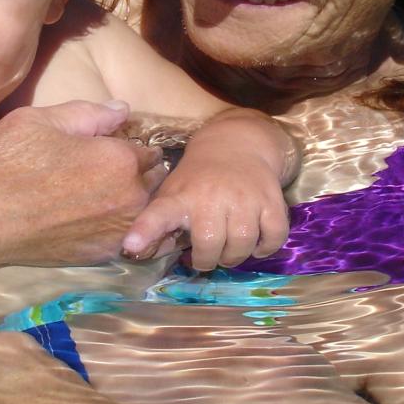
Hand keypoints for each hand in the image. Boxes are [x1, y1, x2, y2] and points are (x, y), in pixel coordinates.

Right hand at [0, 101, 173, 266]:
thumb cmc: (5, 162)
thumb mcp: (42, 119)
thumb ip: (91, 113)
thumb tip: (123, 110)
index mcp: (120, 160)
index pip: (149, 150)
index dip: (131, 145)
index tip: (113, 147)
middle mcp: (129, 198)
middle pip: (154, 181)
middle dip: (138, 173)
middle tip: (108, 170)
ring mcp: (116, 231)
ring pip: (143, 211)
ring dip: (132, 201)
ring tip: (102, 195)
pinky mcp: (101, 256)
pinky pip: (127, 237)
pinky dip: (119, 227)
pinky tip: (93, 219)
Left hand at [123, 154, 289, 269]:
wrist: (237, 144)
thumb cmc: (197, 178)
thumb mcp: (172, 193)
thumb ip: (158, 225)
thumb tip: (138, 253)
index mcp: (180, 197)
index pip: (158, 214)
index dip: (144, 231)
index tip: (130, 245)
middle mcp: (211, 197)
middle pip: (210, 244)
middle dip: (208, 260)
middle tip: (208, 256)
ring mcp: (244, 198)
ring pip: (242, 244)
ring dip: (235, 257)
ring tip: (229, 252)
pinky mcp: (271, 200)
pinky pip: (273, 236)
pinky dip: (266, 247)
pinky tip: (256, 245)